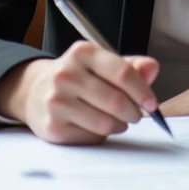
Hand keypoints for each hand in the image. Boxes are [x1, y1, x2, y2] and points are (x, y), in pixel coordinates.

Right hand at [0, 43, 159, 144]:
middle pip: (115, 100)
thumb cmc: (78, 76)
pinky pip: (91, 137)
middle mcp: (66, 74)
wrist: (36, 91)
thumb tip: (152, 68)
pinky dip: (101, 135)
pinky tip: (96, 125)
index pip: (122, 73)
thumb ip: (130, 66)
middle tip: (136, 115)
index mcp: (83, 52)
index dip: (142, 91)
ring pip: (105, 122)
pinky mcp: (52, 126)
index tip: (152, 104)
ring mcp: (56, 101)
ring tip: (117, 120)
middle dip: (133, 112)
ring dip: (119, 125)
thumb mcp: (101, 63)